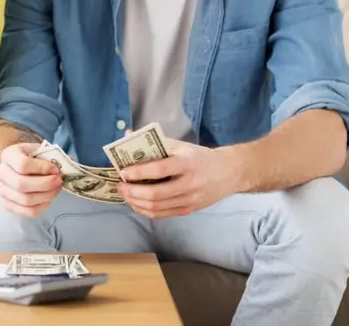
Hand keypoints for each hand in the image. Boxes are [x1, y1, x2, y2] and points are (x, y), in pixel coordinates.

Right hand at [0, 142, 61, 216]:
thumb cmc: (33, 157)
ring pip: (25, 200)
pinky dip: (42, 207)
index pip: (23, 164)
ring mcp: (2, 190)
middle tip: (58, 181)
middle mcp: (1, 172)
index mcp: (8, 155)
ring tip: (56, 190)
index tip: (55, 169)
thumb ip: (54, 156)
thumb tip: (69, 162)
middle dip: (45, 184)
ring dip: (46, 196)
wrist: (20, 166)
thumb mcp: (42, 151)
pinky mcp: (7, 204)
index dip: (42, 168)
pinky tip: (48, 198)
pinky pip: (27, 212)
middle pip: (21, 184)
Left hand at [116, 139, 238, 218]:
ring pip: (157, 207)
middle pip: (156, 194)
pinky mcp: (190, 210)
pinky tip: (136, 203)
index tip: (123, 172)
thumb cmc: (199, 156)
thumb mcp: (181, 145)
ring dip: (136, 202)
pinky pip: (163, 214)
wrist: (229, 172)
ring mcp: (190, 200)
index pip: (159, 170)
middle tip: (119, 185)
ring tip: (125, 194)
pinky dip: (146, 211)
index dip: (138, 172)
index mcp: (187, 163)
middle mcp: (190, 183)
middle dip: (133, 191)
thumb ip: (155, 142)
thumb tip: (126, 135)